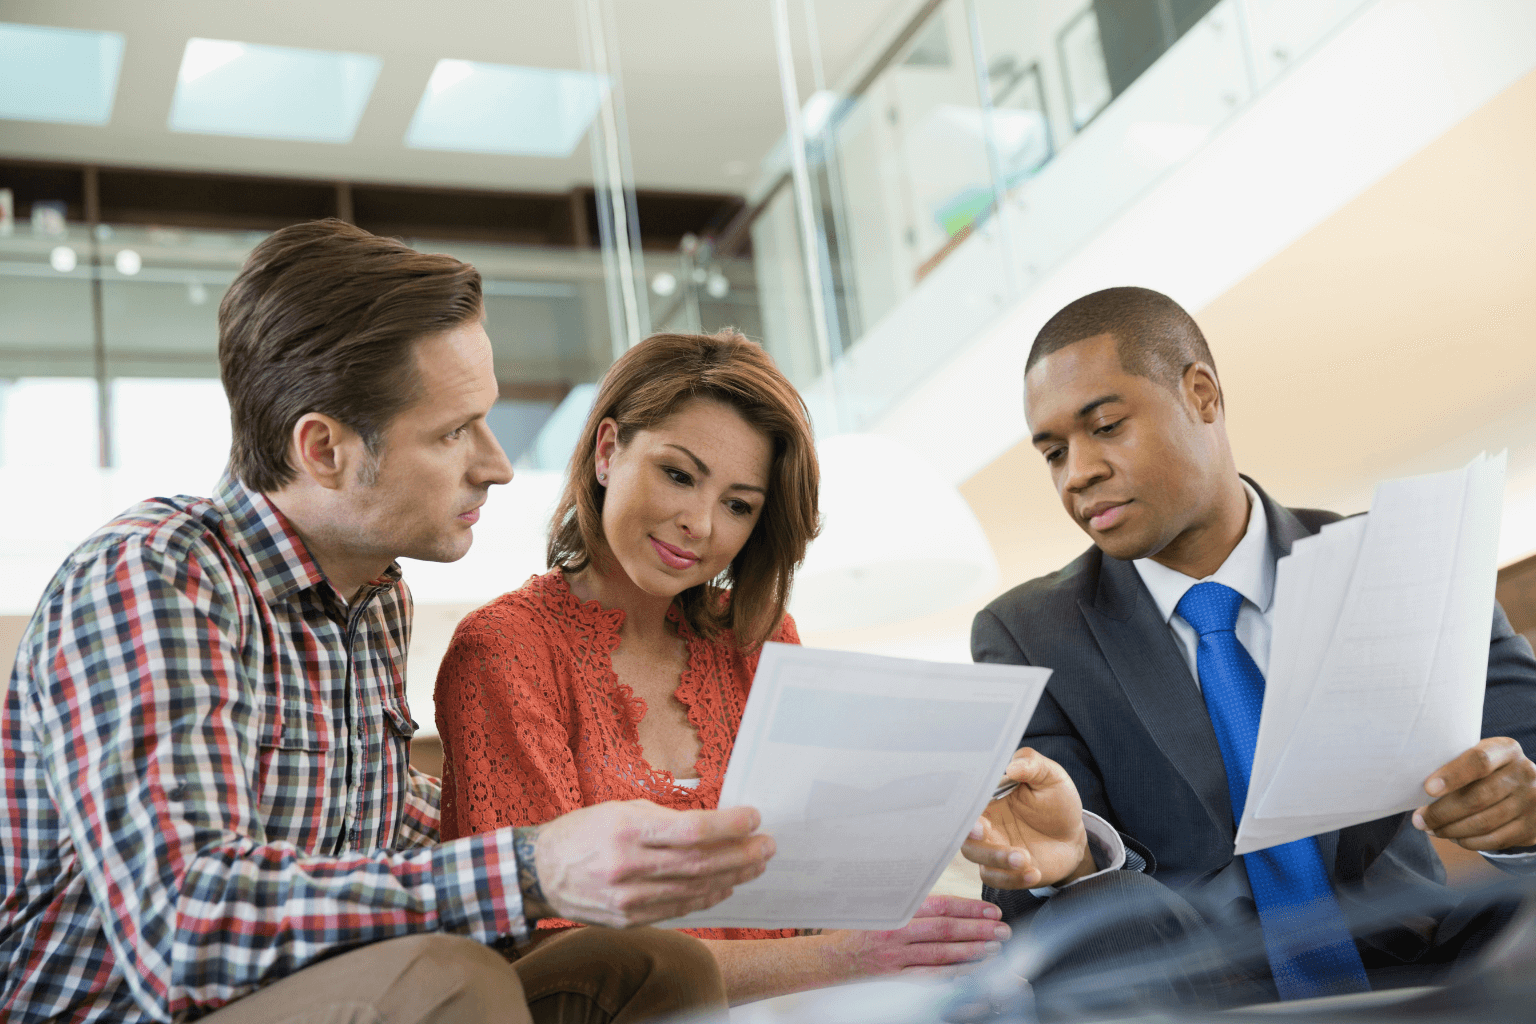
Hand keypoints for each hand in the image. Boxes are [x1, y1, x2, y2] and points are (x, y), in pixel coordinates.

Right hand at [525, 800, 774, 927]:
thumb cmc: (583, 833)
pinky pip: (678, 908)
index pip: (691, 831)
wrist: (539, 872)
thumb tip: (711, 824)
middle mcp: (628, 868)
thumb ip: (664, 819)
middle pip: (700, 864)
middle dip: (741, 854)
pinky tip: (726, 886)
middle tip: (767, 845)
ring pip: (693, 890)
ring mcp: (628, 899)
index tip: (754, 817)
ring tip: (756, 864)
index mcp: (626, 831)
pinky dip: (707, 897)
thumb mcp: (620, 810)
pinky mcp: (629, 920)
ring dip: (732, 877)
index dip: (729, 826)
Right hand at [820, 895, 1009, 979]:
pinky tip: (973, 969)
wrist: (830, 958)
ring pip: (942, 955)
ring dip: (972, 952)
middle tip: (1002, 929)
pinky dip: (955, 973)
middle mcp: (897, 934)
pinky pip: (932, 977)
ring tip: (994, 947)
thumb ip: (908, 897)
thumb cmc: (857, 926)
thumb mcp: (878, 902)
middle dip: (978, 930)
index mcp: (894, 910)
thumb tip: (944, 891)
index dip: (968, 908)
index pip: (939, 907)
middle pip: (945, 931)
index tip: (990, 910)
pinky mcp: (898, 978)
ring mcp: (898, 959)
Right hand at [962, 748, 1092, 888]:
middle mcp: (985, 822)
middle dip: (971, 836)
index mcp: (989, 797)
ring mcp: (992, 847)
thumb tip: (1012, 766)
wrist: (1072, 836)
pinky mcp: (1004, 870)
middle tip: (986, 833)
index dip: (966, 809)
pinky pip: (996, 878)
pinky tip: (1034, 872)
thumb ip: (1032, 764)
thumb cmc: (1057, 801)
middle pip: (963, 831)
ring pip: (976, 856)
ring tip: (1025, 858)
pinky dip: (1012, 878)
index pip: (967, 800)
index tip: (978, 816)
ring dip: (996, 859)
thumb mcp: (1050, 776)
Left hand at [1414, 737, 1535, 850]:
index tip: (1428, 789)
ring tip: (1431, 829)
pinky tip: (1454, 837)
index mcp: (1506, 750)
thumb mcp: (1481, 758)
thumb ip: (1457, 765)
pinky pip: (1495, 840)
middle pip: (1477, 797)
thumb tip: (1415, 787)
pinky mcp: (1533, 827)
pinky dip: (1469, 841)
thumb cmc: (1490, 772)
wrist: (1533, 789)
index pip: (1479, 761)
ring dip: (1451, 830)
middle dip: (1441, 812)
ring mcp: (1532, 801)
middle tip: (1419, 820)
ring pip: (1484, 823)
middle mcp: (1524, 773)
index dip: (1452, 776)